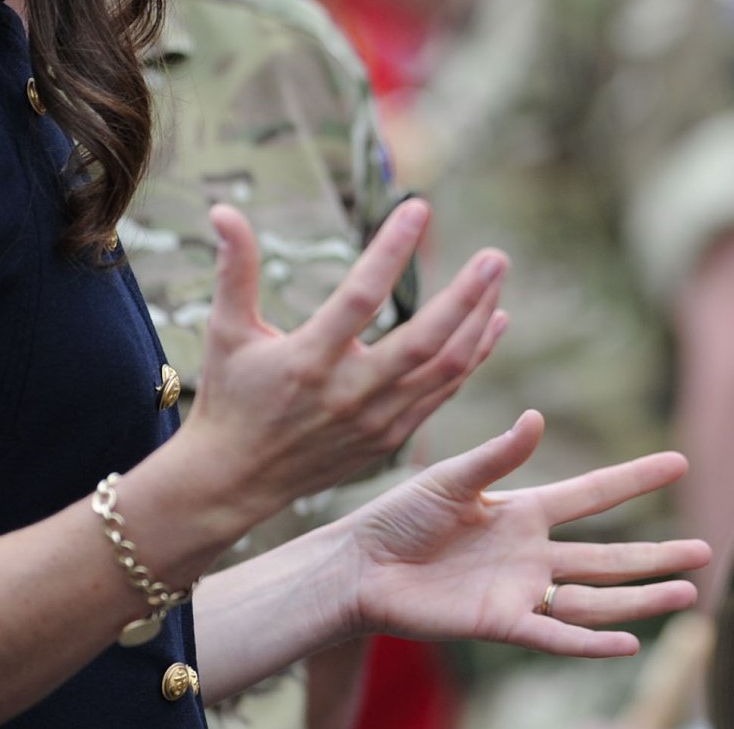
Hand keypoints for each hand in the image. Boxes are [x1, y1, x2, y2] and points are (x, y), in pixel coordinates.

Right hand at [184, 197, 507, 525]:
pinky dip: (472, 359)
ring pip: (443, 370)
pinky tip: (492, 324)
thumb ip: (234, 268)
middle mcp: (348, 392)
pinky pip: (442, 394)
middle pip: (423, 342)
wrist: (235, 479)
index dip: (391, 251)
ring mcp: (375, 420)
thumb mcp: (226, 329)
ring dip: (477, 323)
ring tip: (498, 278)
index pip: (360, 297)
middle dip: (466, 297)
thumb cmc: (230, 394)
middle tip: (495, 256)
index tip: (418, 208)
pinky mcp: (389, 437)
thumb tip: (222, 209)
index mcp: (308, 359)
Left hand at [343, 410, 709, 655]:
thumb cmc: (399, 515)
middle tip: (706, 548)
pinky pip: (557, 637)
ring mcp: (521, 590)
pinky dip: (592, 642)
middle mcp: (530, 552)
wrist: (361, 565)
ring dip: (640, 598)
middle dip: (656, 552)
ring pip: (595, 597)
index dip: (633, 479)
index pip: (591, 493)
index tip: (677, 462)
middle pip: (607, 554)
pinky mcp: (501, 623)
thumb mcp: (450, 478)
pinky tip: (631, 641)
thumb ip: (497, 456)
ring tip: (689, 594)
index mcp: (520, 509)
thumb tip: (538, 418)